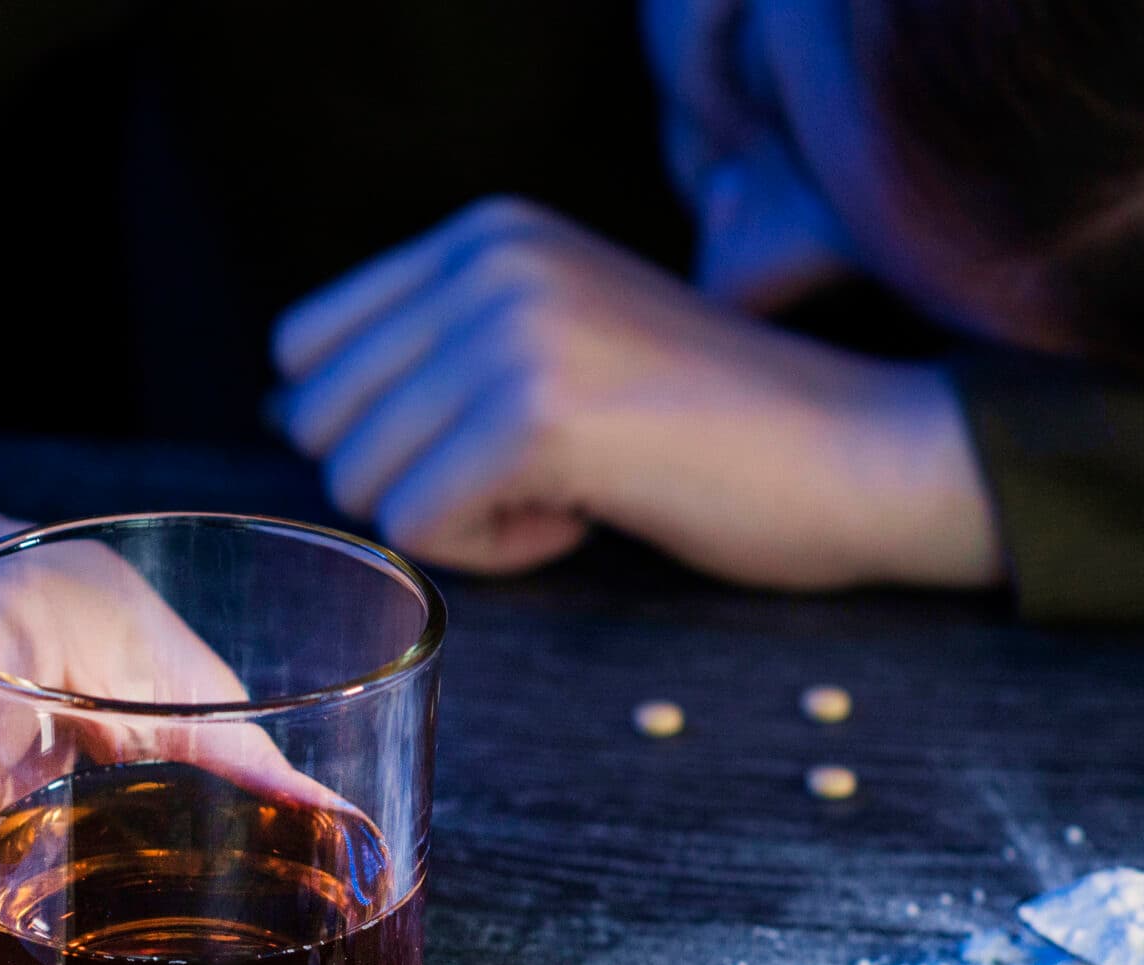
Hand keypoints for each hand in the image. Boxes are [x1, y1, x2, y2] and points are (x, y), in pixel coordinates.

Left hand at [272, 197, 1003, 589]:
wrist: (856, 451)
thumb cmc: (712, 427)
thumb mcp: (557, 346)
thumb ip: (431, 360)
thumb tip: (286, 412)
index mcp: (485, 231)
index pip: (306, 347)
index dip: (380, 432)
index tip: (502, 444)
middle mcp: (486, 259)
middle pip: (325, 422)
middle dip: (415, 480)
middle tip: (541, 472)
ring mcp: (507, 329)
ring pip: (367, 481)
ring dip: (465, 520)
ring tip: (578, 486)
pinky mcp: (533, 413)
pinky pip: (424, 526)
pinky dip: (499, 553)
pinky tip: (589, 513)